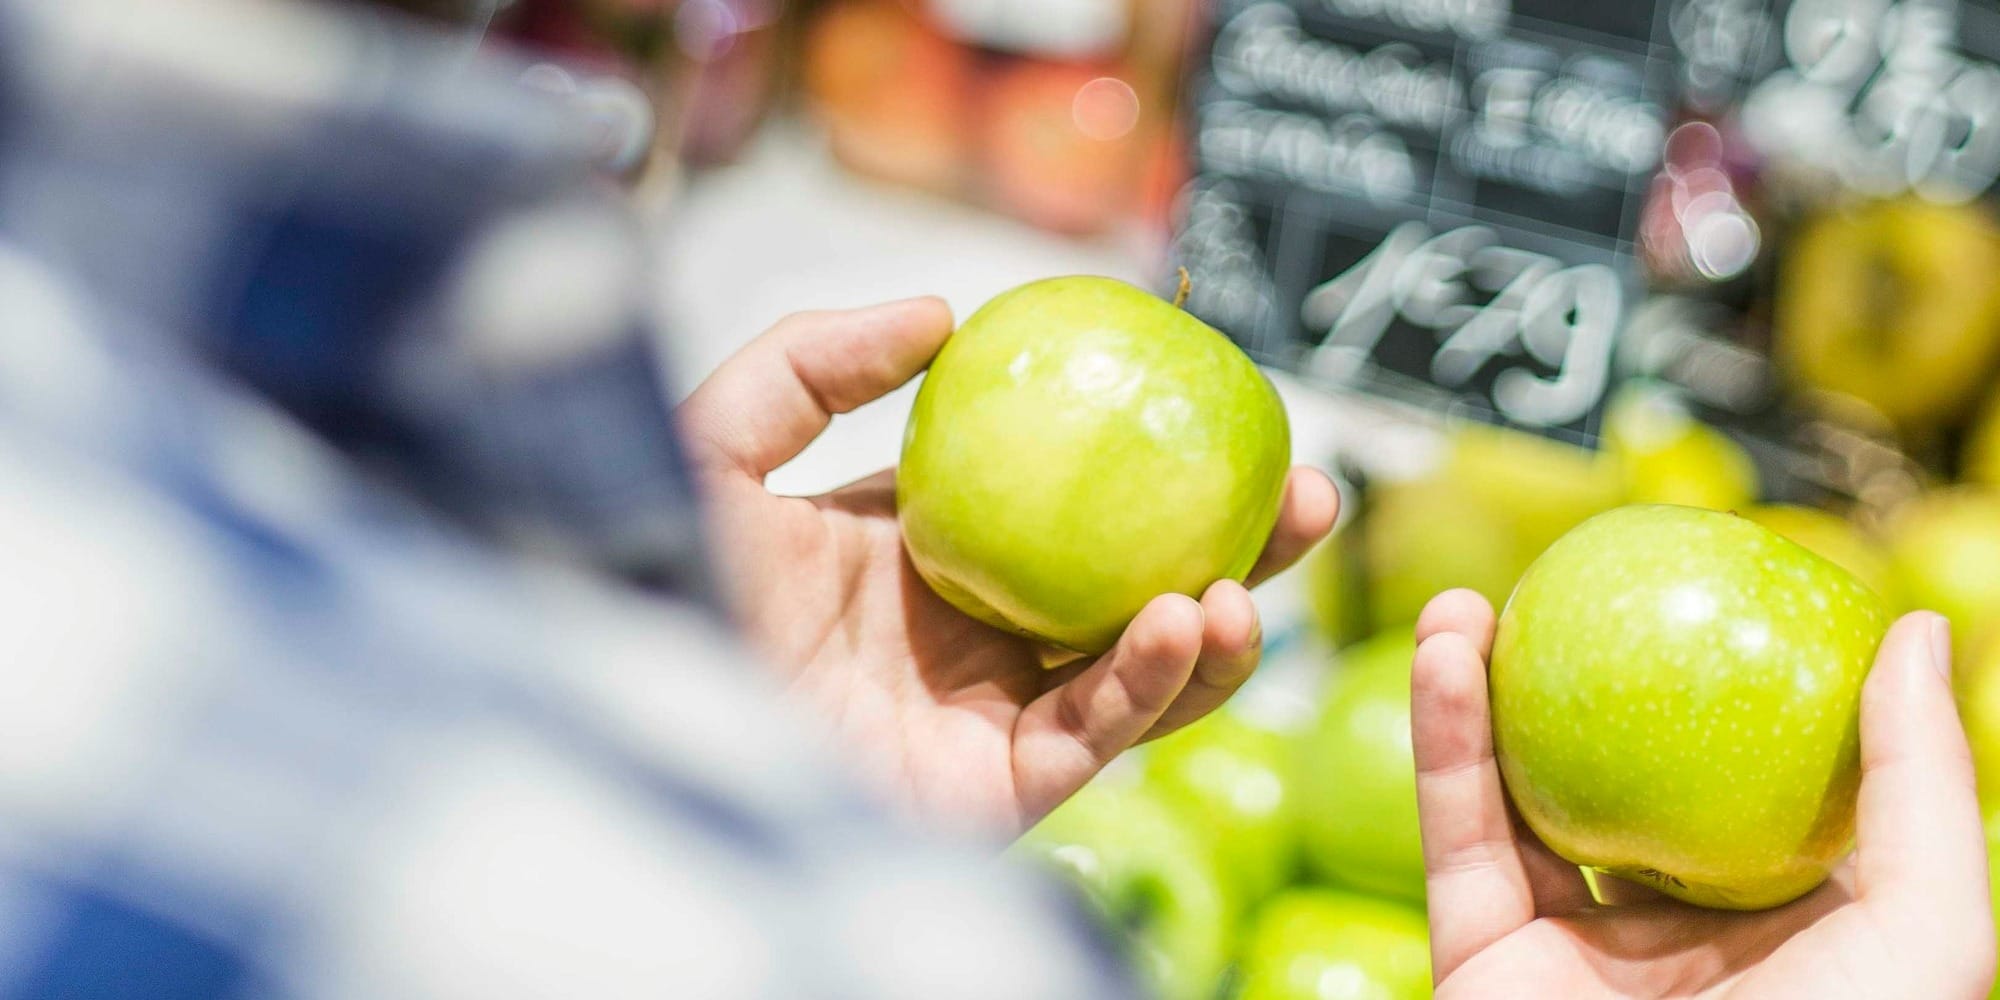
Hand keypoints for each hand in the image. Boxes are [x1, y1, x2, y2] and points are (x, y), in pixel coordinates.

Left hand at [676, 297, 1336, 833]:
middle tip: (1306, 492)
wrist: (626, 715)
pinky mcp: (993, 790)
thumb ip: (815, 362)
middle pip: (1132, 584)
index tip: (1219, 405)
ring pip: (1140, 671)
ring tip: (1254, 573)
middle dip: (1231, 546)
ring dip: (1218, 625)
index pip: (1063, 501)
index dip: (1147, 461)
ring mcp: (986, 714)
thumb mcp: (720, 442)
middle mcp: (969, 635)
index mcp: (922, 554)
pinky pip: (1098, 731)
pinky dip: (1154, 681)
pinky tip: (1187, 620)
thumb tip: (942, 312)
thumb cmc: (649, 581)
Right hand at [1411, 588, 1996, 998]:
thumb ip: (1923, 787)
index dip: (1728, 679)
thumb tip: (1915, 628)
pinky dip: (1442, 738)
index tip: (1704, 583)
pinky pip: (1458, 831)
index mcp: (1790, 925)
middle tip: (1562, 586)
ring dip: (1484, 689)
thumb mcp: (1928, 931)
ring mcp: (1573, 946)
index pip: (1755, 778)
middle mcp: (1678, 931)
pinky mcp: (1481, 955)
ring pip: (1519, 792)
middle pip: (1622, 771)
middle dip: (1582, 676)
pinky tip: (1446, 653)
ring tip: (1468, 601)